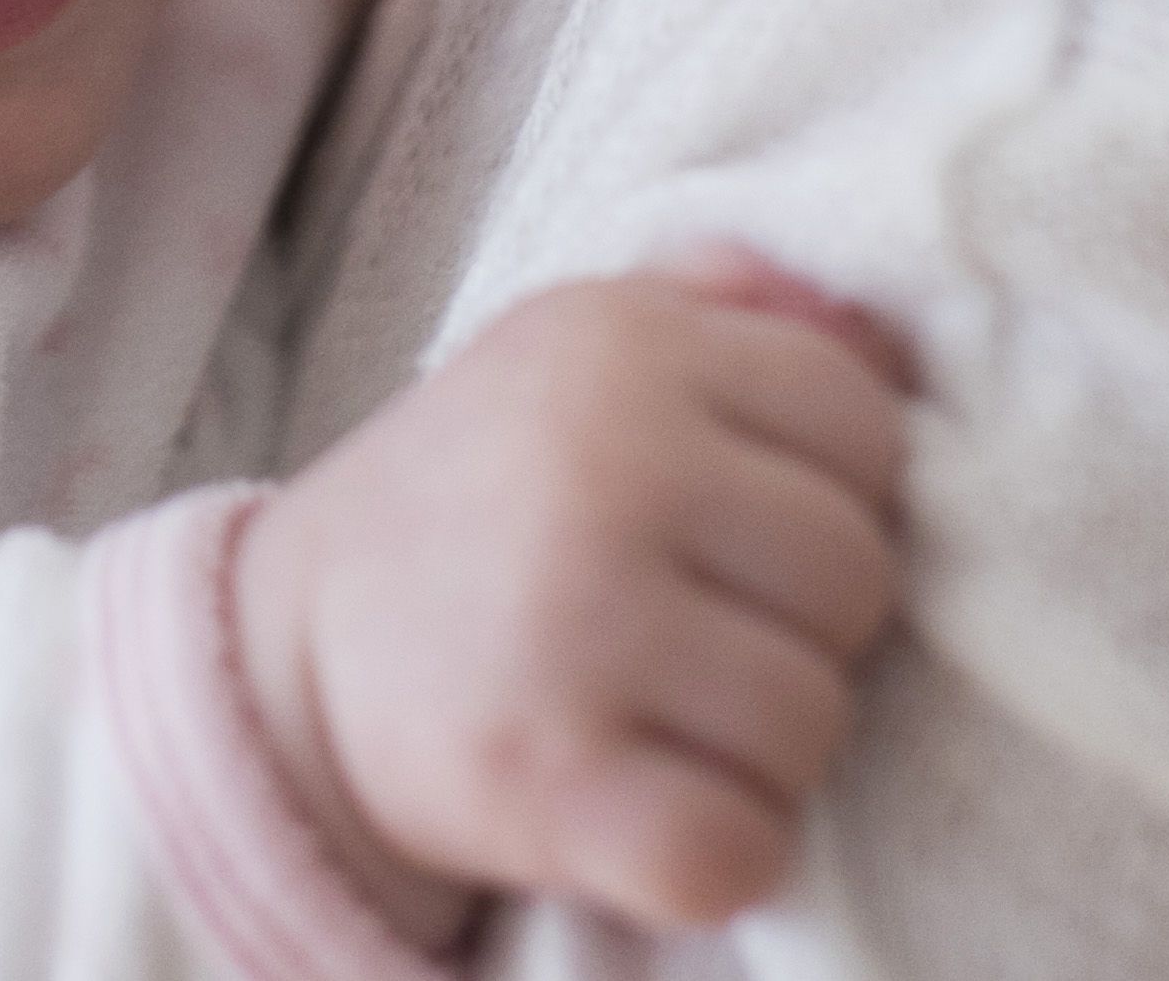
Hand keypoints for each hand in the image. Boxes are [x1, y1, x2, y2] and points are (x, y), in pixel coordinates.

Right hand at [232, 247, 913, 940]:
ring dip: (757, 753)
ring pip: (814, 723)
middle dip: (797, 629)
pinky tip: (640, 812)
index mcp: (619, 345)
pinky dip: (709, 858)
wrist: (281, 662)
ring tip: (653, 719)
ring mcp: (577, 624)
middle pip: (856, 577)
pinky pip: (741, 849)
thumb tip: (888, 333)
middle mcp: (605, 465)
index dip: (822, 494)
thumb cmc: (475, 506)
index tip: (727, 533)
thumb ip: (720, 310)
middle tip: (688, 638)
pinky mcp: (550, 778)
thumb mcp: (571, 353)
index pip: (861, 424)